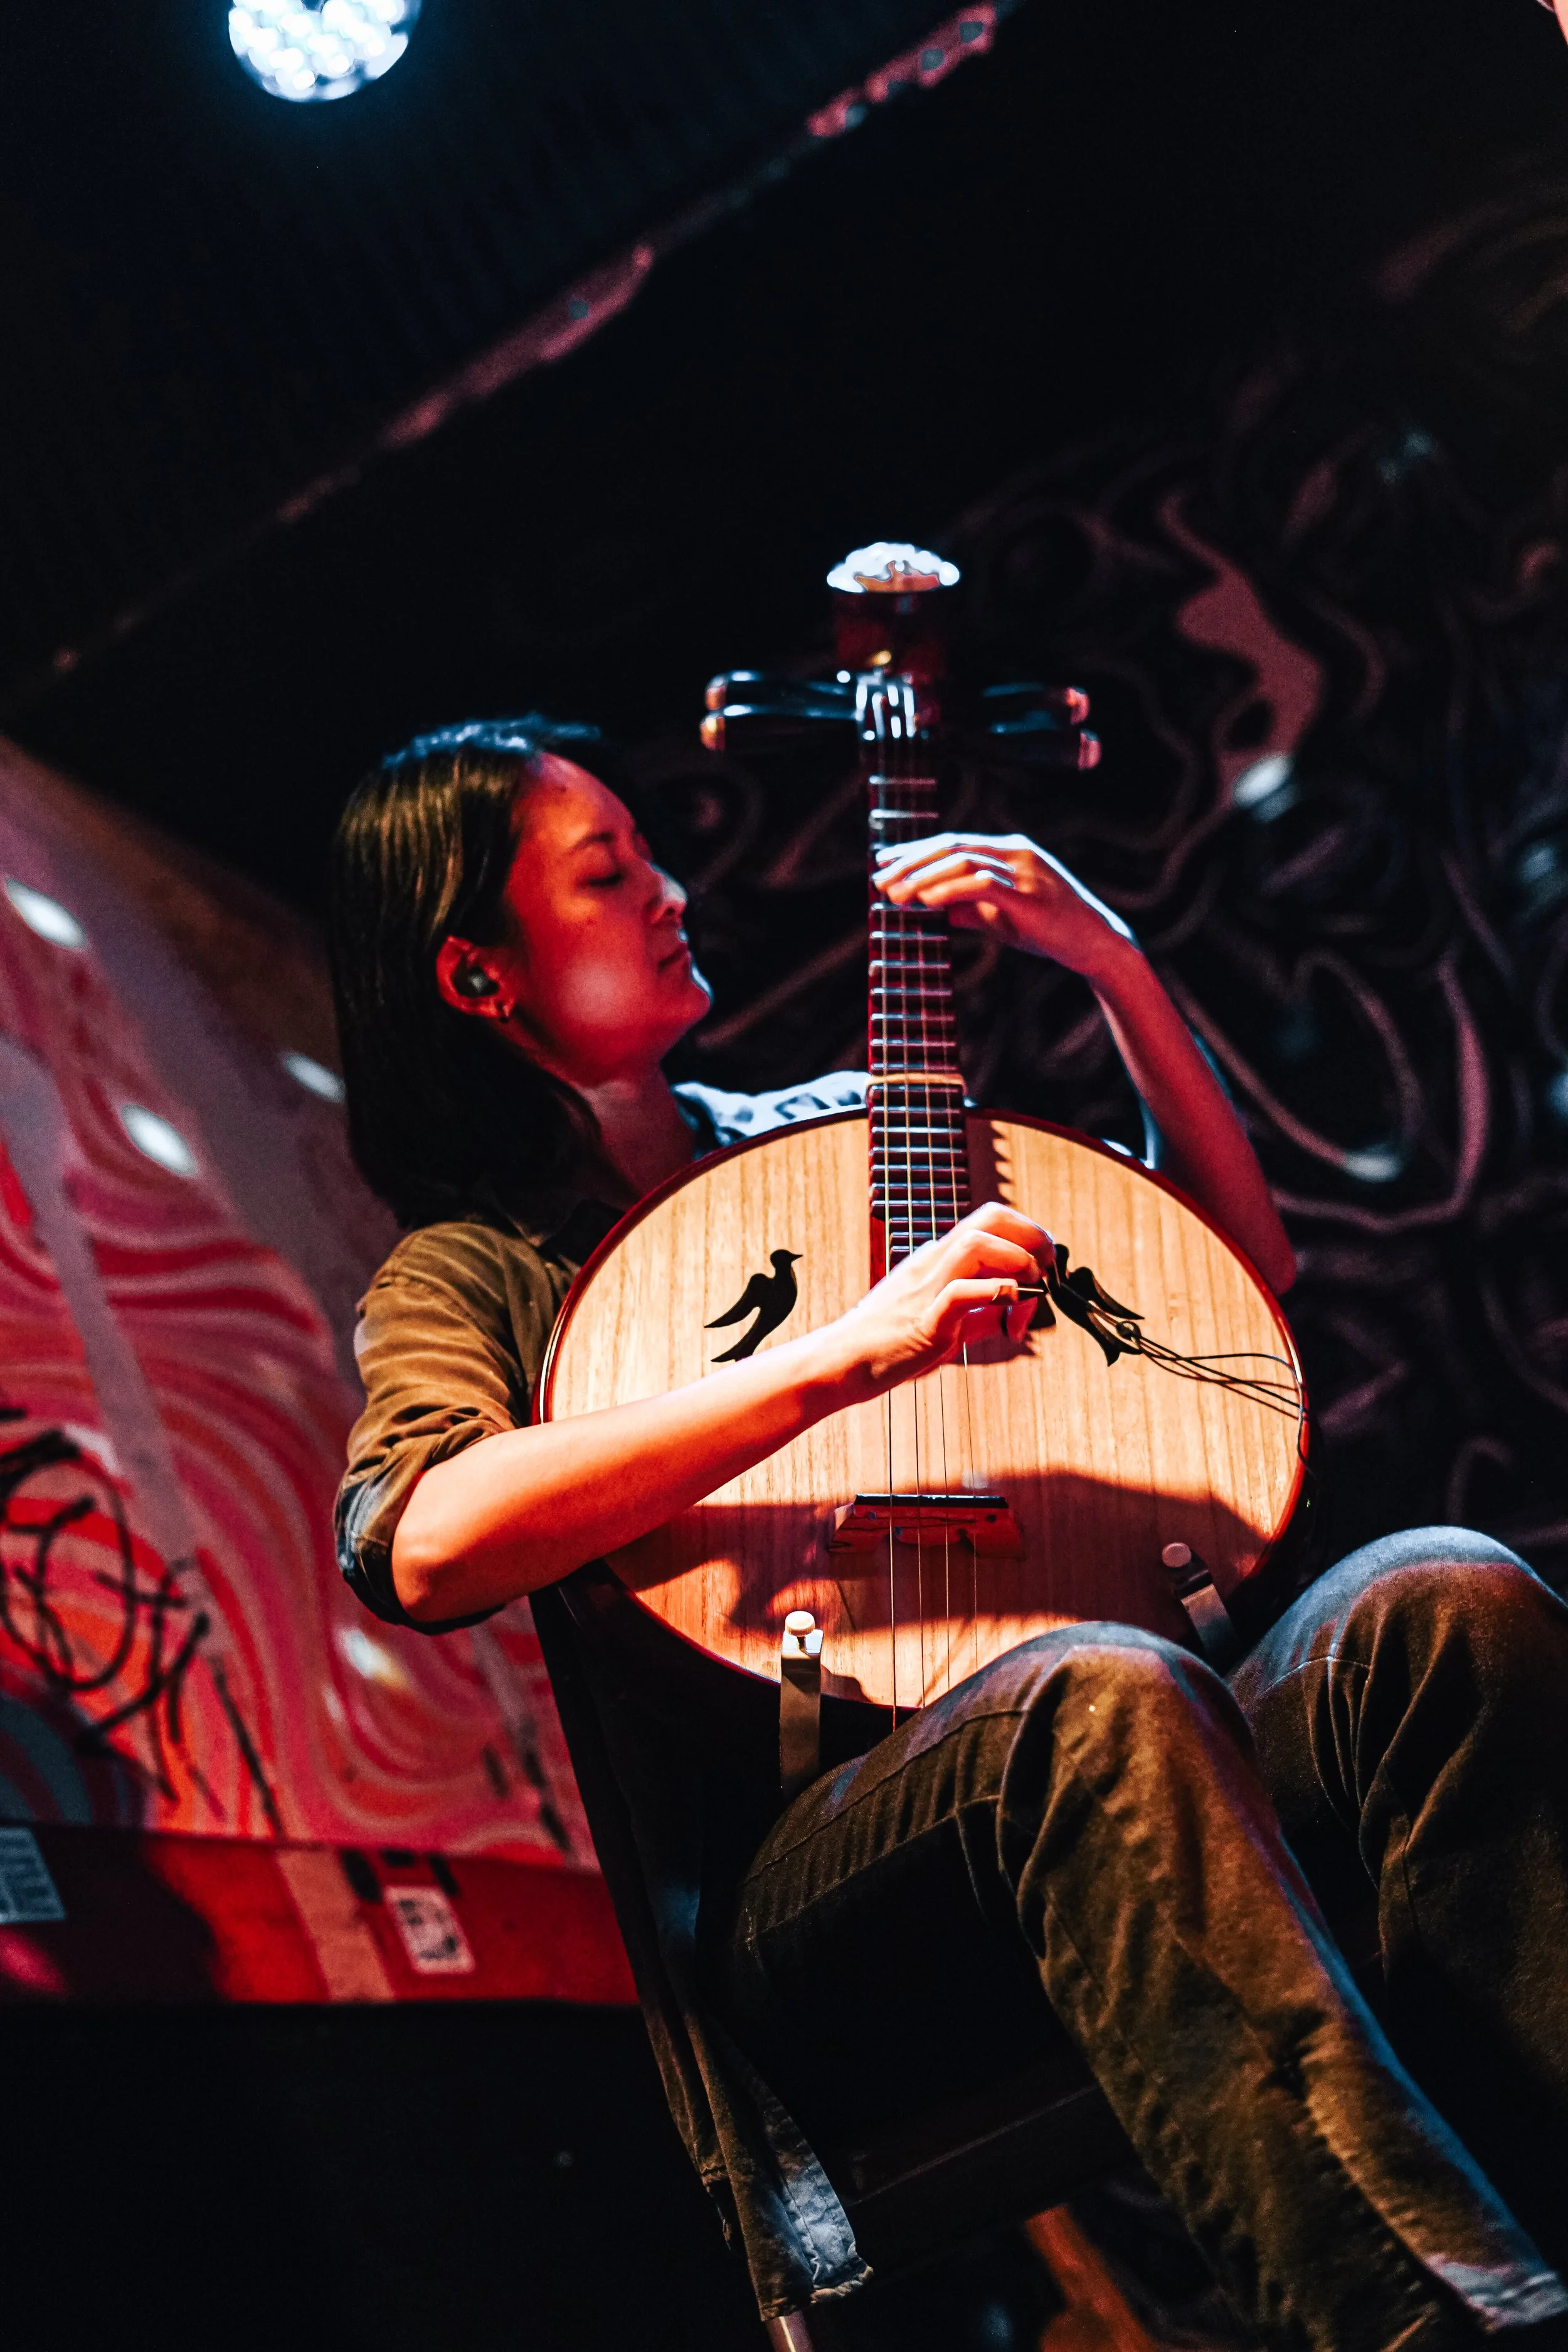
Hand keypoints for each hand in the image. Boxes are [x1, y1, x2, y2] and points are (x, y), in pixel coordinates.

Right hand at [823, 1201, 1052, 1401]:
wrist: (842, 1363)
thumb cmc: (890, 1344)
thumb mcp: (947, 1323)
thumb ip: (980, 1315)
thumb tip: (1016, 1312)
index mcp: (939, 1259)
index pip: (993, 1222)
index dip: (1029, 1238)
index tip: (1045, 1274)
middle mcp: (934, 1263)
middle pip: (990, 1217)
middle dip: (1031, 1235)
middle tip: (1048, 1270)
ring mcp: (926, 1288)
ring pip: (976, 1243)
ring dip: (1016, 1260)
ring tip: (1029, 1288)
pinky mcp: (922, 1320)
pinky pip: (958, 1293)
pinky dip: (992, 1292)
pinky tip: (1008, 1306)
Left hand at [873, 831, 1133, 979]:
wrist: (1094, 944)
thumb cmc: (1048, 930)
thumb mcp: (1000, 916)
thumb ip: (966, 907)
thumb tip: (928, 906)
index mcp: (1009, 850)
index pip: (953, 841)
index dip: (915, 851)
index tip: (884, 862)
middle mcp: (1016, 852)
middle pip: (952, 845)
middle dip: (911, 862)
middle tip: (879, 879)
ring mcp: (1025, 870)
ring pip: (963, 860)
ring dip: (924, 877)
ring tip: (895, 895)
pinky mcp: (1029, 895)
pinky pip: (982, 884)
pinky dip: (950, 889)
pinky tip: (927, 901)